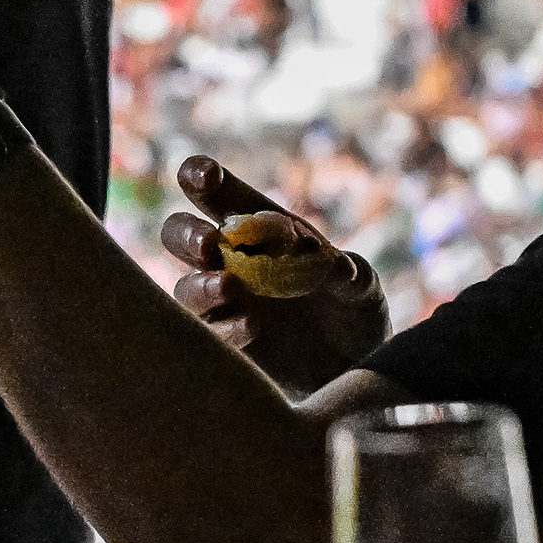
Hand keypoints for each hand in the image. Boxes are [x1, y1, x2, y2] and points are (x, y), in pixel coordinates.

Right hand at [159, 156, 389, 391]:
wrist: (353, 367)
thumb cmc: (354, 312)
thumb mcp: (363, 289)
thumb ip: (351, 274)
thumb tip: (335, 265)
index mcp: (261, 230)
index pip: (220, 195)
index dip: (201, 177)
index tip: (205, 176)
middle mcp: (231, 261)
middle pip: (179, 235)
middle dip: (186, 233)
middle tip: (209, 243)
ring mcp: (224, 303)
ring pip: (184, 287)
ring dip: (200, 285)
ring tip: (229, 288)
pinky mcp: (225, 342)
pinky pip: (208, 332)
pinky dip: (225, 326)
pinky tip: (252, 327)